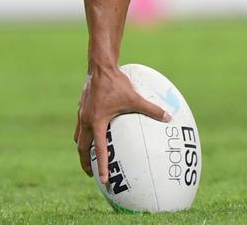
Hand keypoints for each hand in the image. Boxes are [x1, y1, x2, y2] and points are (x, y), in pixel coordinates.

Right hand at [74, 67, 171, 181]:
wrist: (100, 66)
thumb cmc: (117, 83)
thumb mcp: (135, 98)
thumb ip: (151, 109)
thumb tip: (168, 117)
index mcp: (97, 122)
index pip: (99, 150)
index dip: (101, 166)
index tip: (103, 180)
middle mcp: (86, 120)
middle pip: (82, 148)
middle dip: (85, 163)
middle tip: (91, 174)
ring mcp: (81, 113)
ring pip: (78, 137)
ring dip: (83, 148)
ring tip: (88, 156)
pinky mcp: (81, 106)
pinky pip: (80, 125)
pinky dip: (84, 133)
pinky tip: (93, 130)